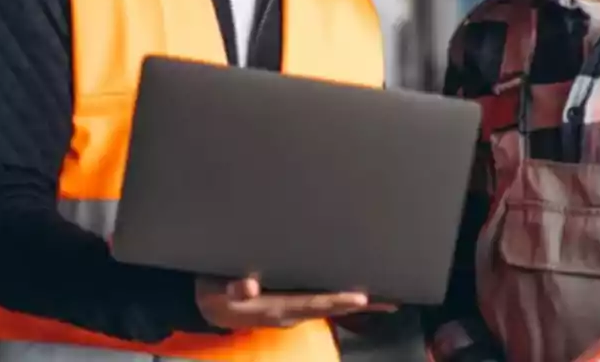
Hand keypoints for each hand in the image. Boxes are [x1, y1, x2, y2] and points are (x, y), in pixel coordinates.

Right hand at [195, 275, 395, 329]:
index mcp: (275, 306)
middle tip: (391, 300)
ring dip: (357, 305)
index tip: (361, 298)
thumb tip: (249, 285)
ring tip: (387, 300)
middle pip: (330, 309)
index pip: (312, 303)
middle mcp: (290, 313)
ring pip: (330, 309)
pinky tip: (361, 298)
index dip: (336, 300)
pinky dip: (344, 302)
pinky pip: (323, 305)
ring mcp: (293, 313)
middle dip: (360, 305)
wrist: (209, 308)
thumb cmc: (214, 291)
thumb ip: (232, 287)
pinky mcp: (293, 307)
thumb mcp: (216, 289)